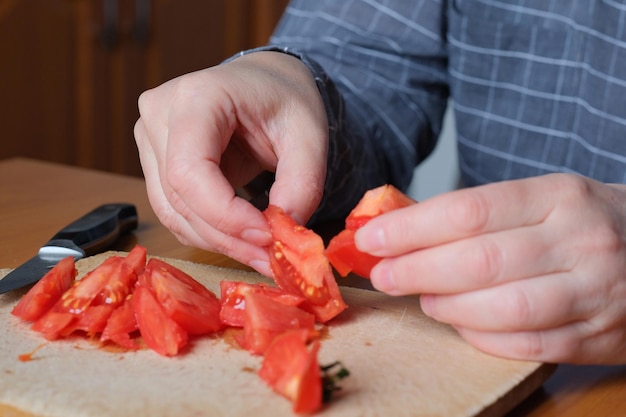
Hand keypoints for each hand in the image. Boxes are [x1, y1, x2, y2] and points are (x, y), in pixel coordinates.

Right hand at [134, 52, 328, 274]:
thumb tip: (282, 234)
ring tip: (262, 252)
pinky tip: (243, 239)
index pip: (189, 170)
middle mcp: (160, 113)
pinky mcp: (155, 160)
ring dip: (219, 242)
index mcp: (196, 96)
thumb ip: (303, 183)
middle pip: (179, 197)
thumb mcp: (310, 135)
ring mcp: (150, 137)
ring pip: (172, 212)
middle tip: (271, 258)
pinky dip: (210, 233)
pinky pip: (175, 212)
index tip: (267, 236)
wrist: (265, 84)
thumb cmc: (285, 99)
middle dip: (228, 237)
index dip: (224, 215)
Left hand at [356, 174, 625, 363]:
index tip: (371, 238)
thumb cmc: (581, 221)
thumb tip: (400, 227)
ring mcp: (594, 290)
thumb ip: (478, 213)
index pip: (469, 210)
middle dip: (416, 271)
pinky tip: (461, 324)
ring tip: (424, 300)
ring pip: (504, 308)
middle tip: (382, 275)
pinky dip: (483, 338)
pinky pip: (529, 344)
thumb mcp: (540, 198)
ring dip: (449, 307)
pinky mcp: (598, 335)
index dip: (410, 228)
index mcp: (557, 196)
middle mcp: (579, 240)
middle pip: (479, 261)